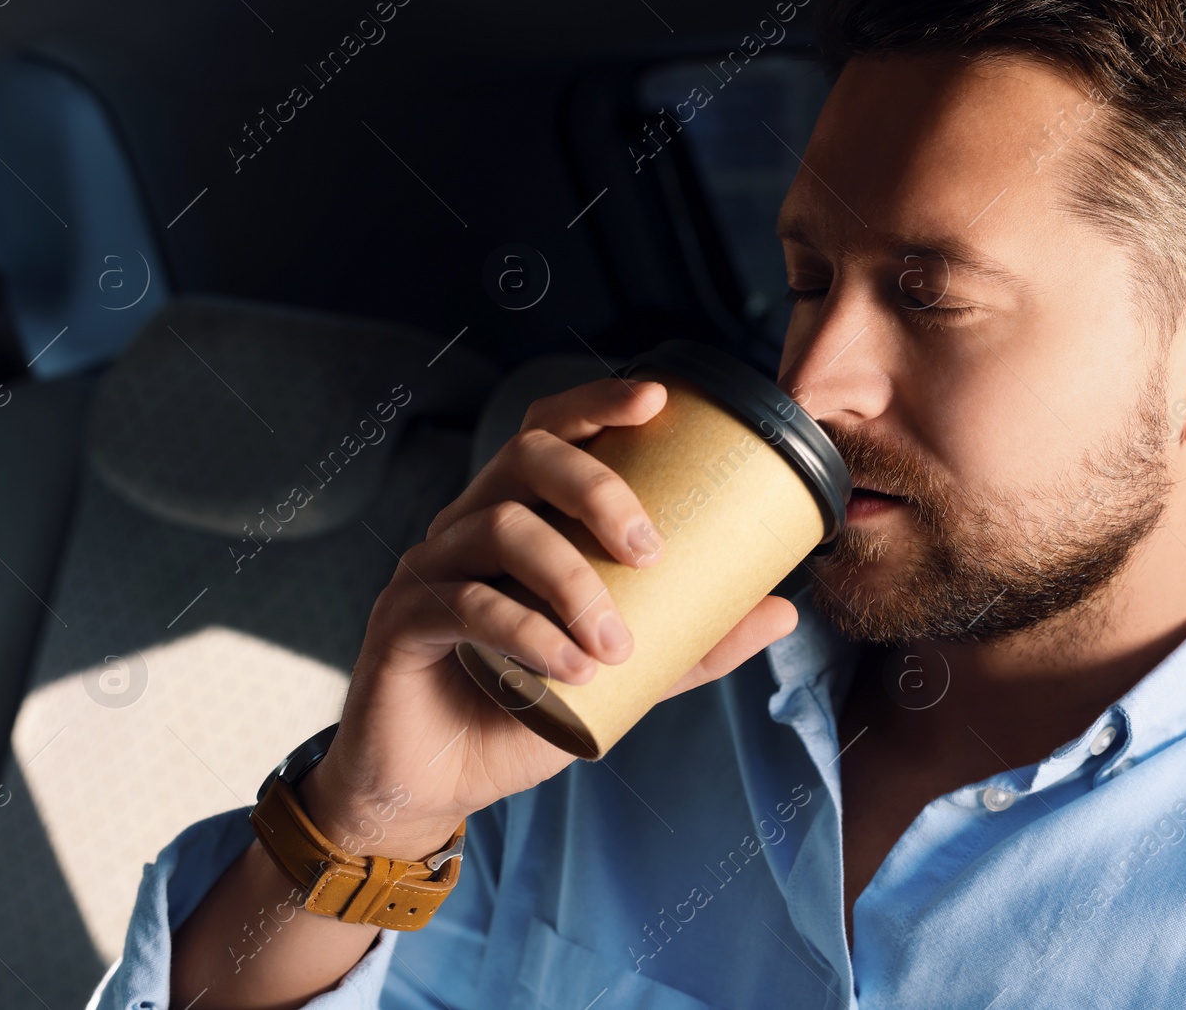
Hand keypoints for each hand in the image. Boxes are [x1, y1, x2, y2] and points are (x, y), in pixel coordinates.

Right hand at [299, 377, 799, 858]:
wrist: (439, 785)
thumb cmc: (525, 712)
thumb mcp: (624, 675)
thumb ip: (693, 641)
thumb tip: (784, 611)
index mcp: (517, 516)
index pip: (551, 432)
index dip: (597, 401)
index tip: (657, 399)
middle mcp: (467, 525)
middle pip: (526, 457)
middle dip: (597, 490)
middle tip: (651, 550)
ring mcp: (429, 568)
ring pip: (500, 529)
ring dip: (571, 581)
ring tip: (619, 644)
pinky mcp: (400, 621)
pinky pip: (465, 604)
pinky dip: (528, 633)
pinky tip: (572, 667)